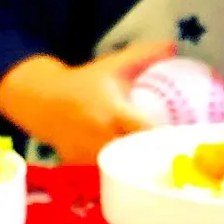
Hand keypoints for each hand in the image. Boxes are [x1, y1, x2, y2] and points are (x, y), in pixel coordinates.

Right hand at [0, 41, 175, 164]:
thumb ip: (143, 56)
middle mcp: (102, 136)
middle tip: (173, 160)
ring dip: (136, 171)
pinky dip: (117, 176)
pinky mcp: (81, 168)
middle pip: (136, 156)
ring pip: (121, 171)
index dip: (163, 138)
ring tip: (156, 171)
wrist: (43, 101)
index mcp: (114, 112)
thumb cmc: (84, 83)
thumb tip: (174, 45)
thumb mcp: (112, 66)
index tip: (180, 140)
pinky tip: (131, 177)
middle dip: (153, 159)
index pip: (145, 131)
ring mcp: (90, 155)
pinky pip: (104, 176)